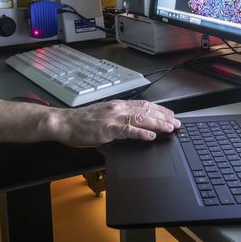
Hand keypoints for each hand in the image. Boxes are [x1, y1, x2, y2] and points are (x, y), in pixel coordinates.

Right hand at [54, 100, 179, 146]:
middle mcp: (117, 108)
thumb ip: (117, 121)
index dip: (159, 109)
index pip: (143, 105)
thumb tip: (131, 128)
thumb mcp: (102, 117)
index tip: (171, 114)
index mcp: (117, 105)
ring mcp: (112, 118)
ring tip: (170, 128)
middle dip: (164, 117)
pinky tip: (150, 136)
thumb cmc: (80, 122)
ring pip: (140, 118)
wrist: (63, 123)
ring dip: (158, 124)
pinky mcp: (107, 129)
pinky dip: (141, 133)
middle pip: (146, 110)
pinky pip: (127, 130)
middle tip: (177, 123)